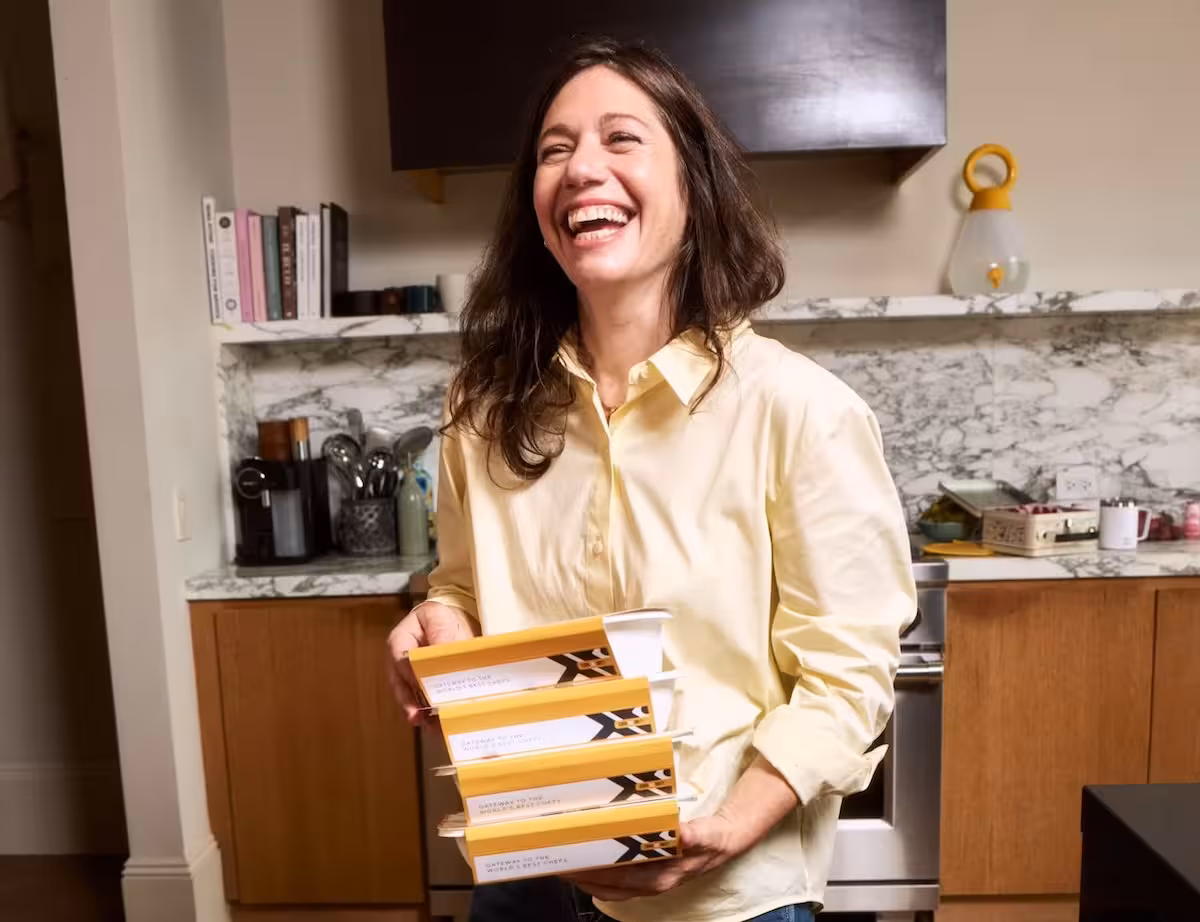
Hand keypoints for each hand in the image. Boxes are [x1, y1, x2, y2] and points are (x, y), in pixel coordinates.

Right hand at [387, 601, 476, 724]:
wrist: (452, 624)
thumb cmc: (442, 618)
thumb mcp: (440, 618)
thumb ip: (439, 634)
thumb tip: (441, 652)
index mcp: (400, 639)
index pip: (400, 658)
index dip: (409, 674)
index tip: (420, 687)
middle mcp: (399, 661)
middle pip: (400, 683)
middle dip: (408, 701)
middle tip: (417, 716)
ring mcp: (408, 676)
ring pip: (408, 697)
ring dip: (418, 712)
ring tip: (428, 725)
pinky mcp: (421, 688)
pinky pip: (420, 703)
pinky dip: (428, 714)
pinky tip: (436, 726)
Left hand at [567, 810, 746, 901]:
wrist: (725, 843)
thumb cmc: (712, 838)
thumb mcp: (706, 834)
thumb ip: (694, 835)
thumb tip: (682, 833)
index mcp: (661, 876)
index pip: (619, 878)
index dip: (593, 872)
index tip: (571, 862)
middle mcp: (651, 884)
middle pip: (608, 885)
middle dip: (581, 876)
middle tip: (556, 862)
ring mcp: (648, 882)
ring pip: (610, 887)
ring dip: (587, 878)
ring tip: (564, 865)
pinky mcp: (648, 877)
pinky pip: (618, 882)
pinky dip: (600, 877)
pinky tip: (589, 865)